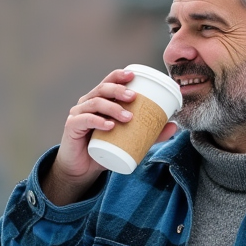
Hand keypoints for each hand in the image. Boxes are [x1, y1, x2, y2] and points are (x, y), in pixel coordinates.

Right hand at [43, 69, 177, 205]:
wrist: (82, 169)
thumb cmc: (104, 149)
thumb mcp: (128, 140)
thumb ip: (149, 134)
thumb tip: (173, 126)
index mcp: (100, 100)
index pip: (108, 82)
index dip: (119, 76)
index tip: (133, 76)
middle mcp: (87, 103)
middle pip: (102, 89)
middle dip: (119, 90)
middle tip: (134, 97)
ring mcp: (78, 114)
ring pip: (95, 103)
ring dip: (113, 107)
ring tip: (128, 117)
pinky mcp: (71, 127)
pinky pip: (85, 120)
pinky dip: (98, 121)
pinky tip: (109, 126)